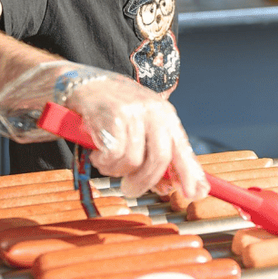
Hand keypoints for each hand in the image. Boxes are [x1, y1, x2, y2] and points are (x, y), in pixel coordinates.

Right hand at [61, 72, 206, 199]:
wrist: (84, 84)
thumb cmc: (115, 110)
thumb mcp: (142, 126)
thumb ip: (156, 154)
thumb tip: (169, 188)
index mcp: (166, 115)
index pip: (183, 149)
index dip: (189, 174)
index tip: (193, 194)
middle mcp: (154, 111)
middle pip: (160, 158)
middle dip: (145, 181)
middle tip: (130, 190)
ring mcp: (133, 113)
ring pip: (133, 161)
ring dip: (116, 170)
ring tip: (107, 161)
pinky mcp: (112, 117)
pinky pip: (113, 155)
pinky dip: (103, 162)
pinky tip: (98, 153)